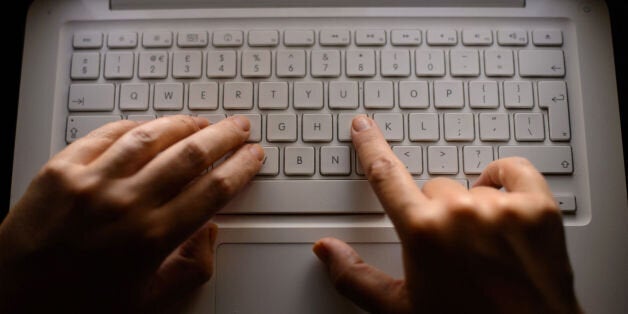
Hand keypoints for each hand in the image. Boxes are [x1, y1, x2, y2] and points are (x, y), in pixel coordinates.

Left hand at [0, 115, 263, 311]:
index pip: (214, 189)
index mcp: (153, 238)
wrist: (12, 300)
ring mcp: (92, 182)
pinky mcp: (61, 168)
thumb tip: (211, 233)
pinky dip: (134, 126)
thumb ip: (191, 267)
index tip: (252, 156)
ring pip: (152, 136)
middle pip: (191, 154)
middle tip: (238, 127)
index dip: (241, 167)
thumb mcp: (148, 300)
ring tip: (200, 122)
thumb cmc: (78, 304)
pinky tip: (148, 126)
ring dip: (184, 124)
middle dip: (224, 136)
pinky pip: (107, 134)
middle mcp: (126, 204)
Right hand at [313, 116, 580, 312]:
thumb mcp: (400, 309)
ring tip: (482, 249)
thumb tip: (326, 250)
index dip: (371, 146)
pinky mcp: (539, 207)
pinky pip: (512, 170)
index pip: (385, 174)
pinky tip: (502, 206)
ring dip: (471, 209)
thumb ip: (355, 276)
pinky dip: (504, 181)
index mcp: (423, 232)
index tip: (365, 127)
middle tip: (450, 251)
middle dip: (435, 214)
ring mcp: (503, 207)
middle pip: (433, 189)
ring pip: (471, 187)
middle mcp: (461, 212)